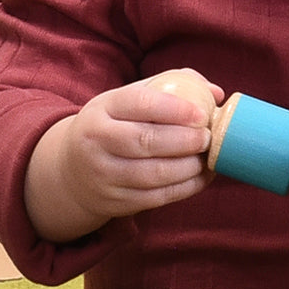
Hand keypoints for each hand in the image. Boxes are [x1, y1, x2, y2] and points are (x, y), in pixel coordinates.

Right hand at [24, 70, 223, 242]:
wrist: (72, 169)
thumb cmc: (116, 124)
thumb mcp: (131, 98)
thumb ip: (174, 86)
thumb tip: (216, 94)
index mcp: (104, 108)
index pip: (139, 103)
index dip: (174, 109)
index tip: (201, 113)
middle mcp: (97, 141)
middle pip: (145, 141)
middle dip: (184, 140)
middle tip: (208, 137)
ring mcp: (103, 174)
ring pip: (152, 174)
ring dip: (187, 168)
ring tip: (206, 157)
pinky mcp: (114, 202)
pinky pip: (155, 197)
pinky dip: (185, 188)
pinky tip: (201, 176)